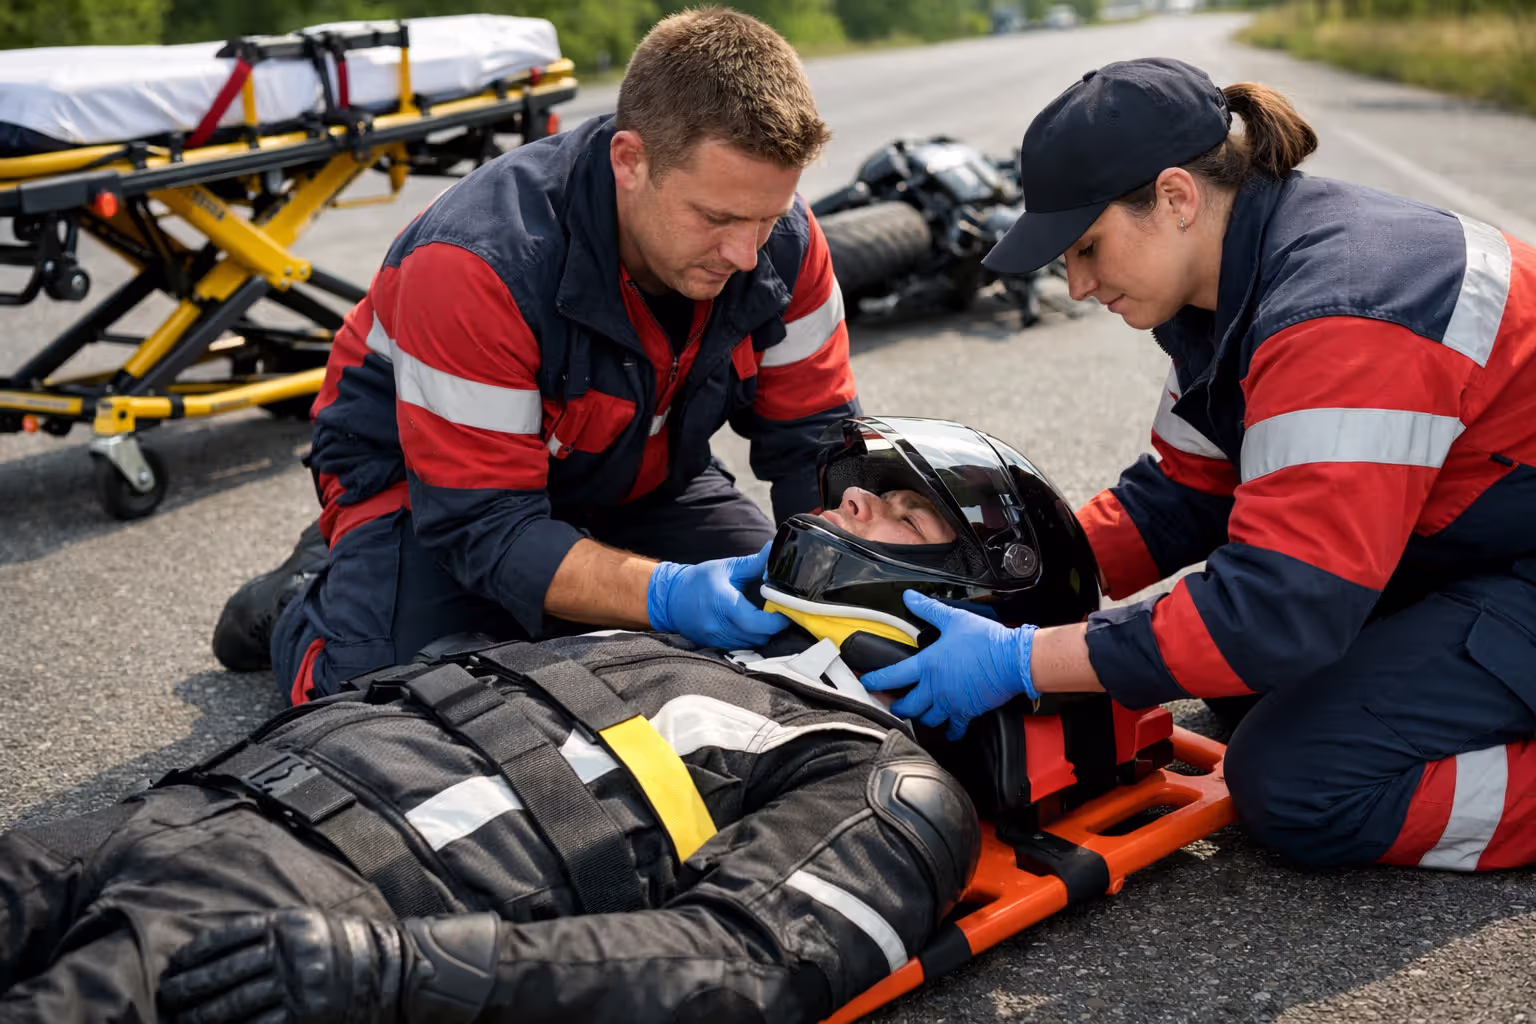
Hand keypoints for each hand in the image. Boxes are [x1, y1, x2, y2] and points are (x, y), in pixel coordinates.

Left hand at [158, 909, 406, 1023]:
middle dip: (190, 988)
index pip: (228, 937)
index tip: (174, 965)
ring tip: (181, 1020)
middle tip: (167, 997)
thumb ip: (268, 932)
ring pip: (236, 1003)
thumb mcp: (306, 924)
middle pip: (226, 972)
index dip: (196, 953)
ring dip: (203, 1016)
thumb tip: (215, 953)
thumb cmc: (339, 944)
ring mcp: (299, 985)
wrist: (387, 969)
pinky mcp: (306, 1014)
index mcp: (287, 924)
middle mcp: (291, 952)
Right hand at [647, 542, 789, 648]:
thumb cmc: (699, 581)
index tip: (786, 609)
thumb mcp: (727, 567)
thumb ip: (754, 563)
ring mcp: (716, 639)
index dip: (778, 620)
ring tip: (767, 619)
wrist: (670, 599)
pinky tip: (752, 626)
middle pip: (759, 637)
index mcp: (724, 605)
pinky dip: (750, 639)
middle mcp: (720, 627)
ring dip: (763, 634)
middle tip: (780, 612)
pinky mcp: (715, 646)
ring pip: (751, 645)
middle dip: (774, 627)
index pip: (759, 623)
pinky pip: (740, 647)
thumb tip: (775, 550)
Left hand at [861, 590, 1037, 739]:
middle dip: (897, 706)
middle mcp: (936, 688)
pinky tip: (948, 729)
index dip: (875, 681)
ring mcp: (952, 703)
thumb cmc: (985, 640)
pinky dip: (950, 731)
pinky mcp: (968, 712)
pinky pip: (954, 728)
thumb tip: (910, 598)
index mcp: (928, 665)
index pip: (892, 676)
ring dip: (920, 717)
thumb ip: (928, 609)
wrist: (1013, 660)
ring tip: (918, 713)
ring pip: (927, 719)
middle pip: (907, 706)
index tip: (866, 684)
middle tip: (892, 704)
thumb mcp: (953, 619)